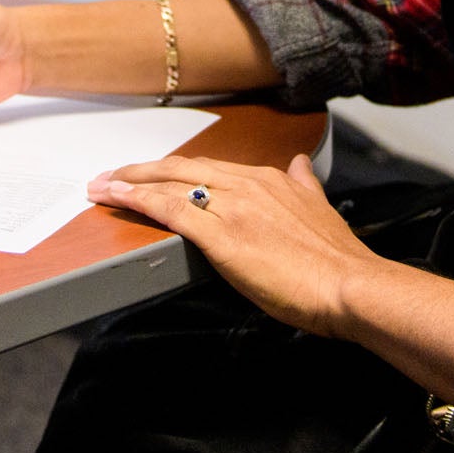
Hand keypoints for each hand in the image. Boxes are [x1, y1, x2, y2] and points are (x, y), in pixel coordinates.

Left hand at [86, 153, 388, 339]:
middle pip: (181, 168)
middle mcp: (247, 185)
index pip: (208, 167)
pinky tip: (117, 199)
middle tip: (109, 175)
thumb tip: (300, 165)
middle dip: (141, 171)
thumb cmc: (338, 261)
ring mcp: (233, 207)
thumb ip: (304, 187)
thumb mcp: (321, 208)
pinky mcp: (222, 235)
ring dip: (130, 183)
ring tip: (101, 186)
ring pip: (170, 184)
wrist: (352, 287)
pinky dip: (139, 201)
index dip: (173, 170)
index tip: (149, 173)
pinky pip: (171, 210)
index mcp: (269, 180)